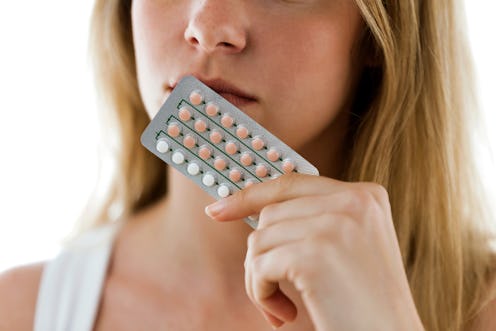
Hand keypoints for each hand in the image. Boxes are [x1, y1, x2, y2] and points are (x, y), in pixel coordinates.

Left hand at [205, 173, 423, 330]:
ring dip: (260, 279)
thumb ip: (314, 218)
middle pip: (271, 215)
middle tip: (272, 293)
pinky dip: (261, 293)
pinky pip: (259, 266)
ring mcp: (336, 224)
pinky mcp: (316, 254)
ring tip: (283, 307)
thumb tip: (251, 209)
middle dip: (262, 256)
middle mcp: (353, 201)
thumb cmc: (365, 304)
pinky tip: (285, 314)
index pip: (291, 183)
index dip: (250, 195)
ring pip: (260, 240)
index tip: (217, 209)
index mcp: (365, 195)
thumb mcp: (349, 246)